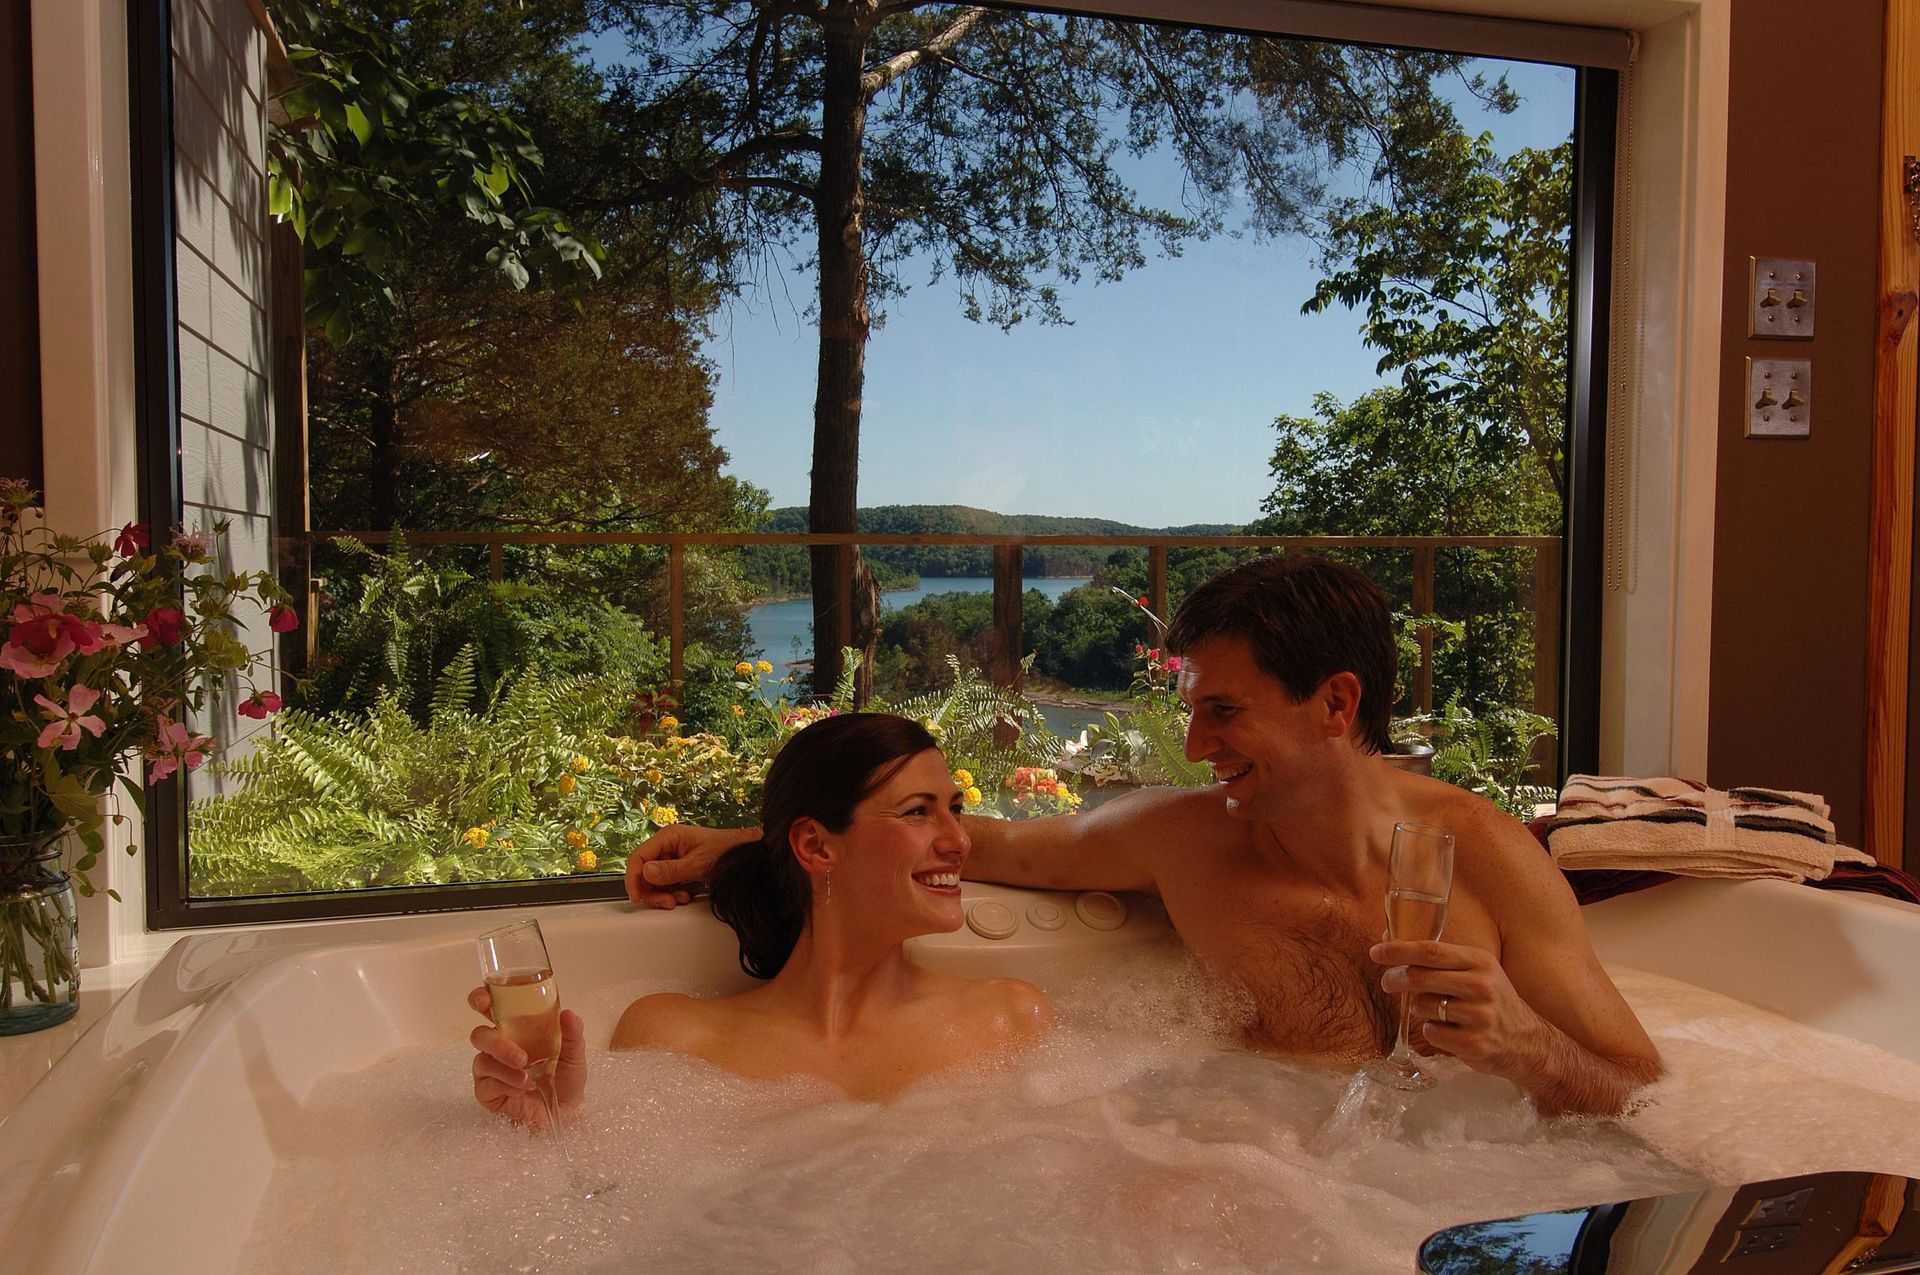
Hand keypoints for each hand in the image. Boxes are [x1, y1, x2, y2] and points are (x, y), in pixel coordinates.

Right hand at [469, 986, 586, 1129]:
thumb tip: (568, 1013)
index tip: (483, 1001)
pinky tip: (523, 1089)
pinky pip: (486, 1086)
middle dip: (496, 1044)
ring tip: (529, 1079)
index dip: (479, 1000)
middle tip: (521, 1057)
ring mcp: (490, 1070)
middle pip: (479, 1035)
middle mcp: (498, 1046)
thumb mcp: (574, 1052)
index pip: (490, 1008)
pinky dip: (506, 1086)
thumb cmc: (566, 1075)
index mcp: (515, 1029)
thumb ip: (572, 1033)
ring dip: (506, 1070)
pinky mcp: (487, 1093)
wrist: (566, 1109)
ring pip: (481, 1061)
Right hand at [624, 823, 752, 908]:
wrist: (745, 854)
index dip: (633, 878)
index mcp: (668, 837)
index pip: (638, 857)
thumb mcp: (698, 864)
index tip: (637, 897)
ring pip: (656, 882)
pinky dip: (675, 893)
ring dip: (666, 894)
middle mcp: (667, 846)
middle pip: (645, 873)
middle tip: (668, 902)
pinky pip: (668, 884)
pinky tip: (688, 894)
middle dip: (654, 891)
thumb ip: (671, 870)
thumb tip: (646, 872)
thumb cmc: (726, 851)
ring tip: (683, 897)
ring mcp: (673, 858)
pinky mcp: (680, 868)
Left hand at [1370, 938, 1544, 1078]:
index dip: (1398, 950)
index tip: (1375, 952)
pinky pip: (1430, 1032)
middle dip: (1396, 979)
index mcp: (1480, 961)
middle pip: (1420, 977)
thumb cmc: (1491, 1001)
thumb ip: (1438, 957)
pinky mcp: (1473, 1043)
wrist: (1527, 1042)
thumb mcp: (1476, 971)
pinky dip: (1431, 1031)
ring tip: (1437, 1011)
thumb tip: (1389, 934)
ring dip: (1419, 1008)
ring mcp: (1479, 1016)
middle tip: (1388, 982)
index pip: (1431, 951)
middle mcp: (1482, 986)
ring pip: (1422, 1006)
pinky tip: (1449, 1031)